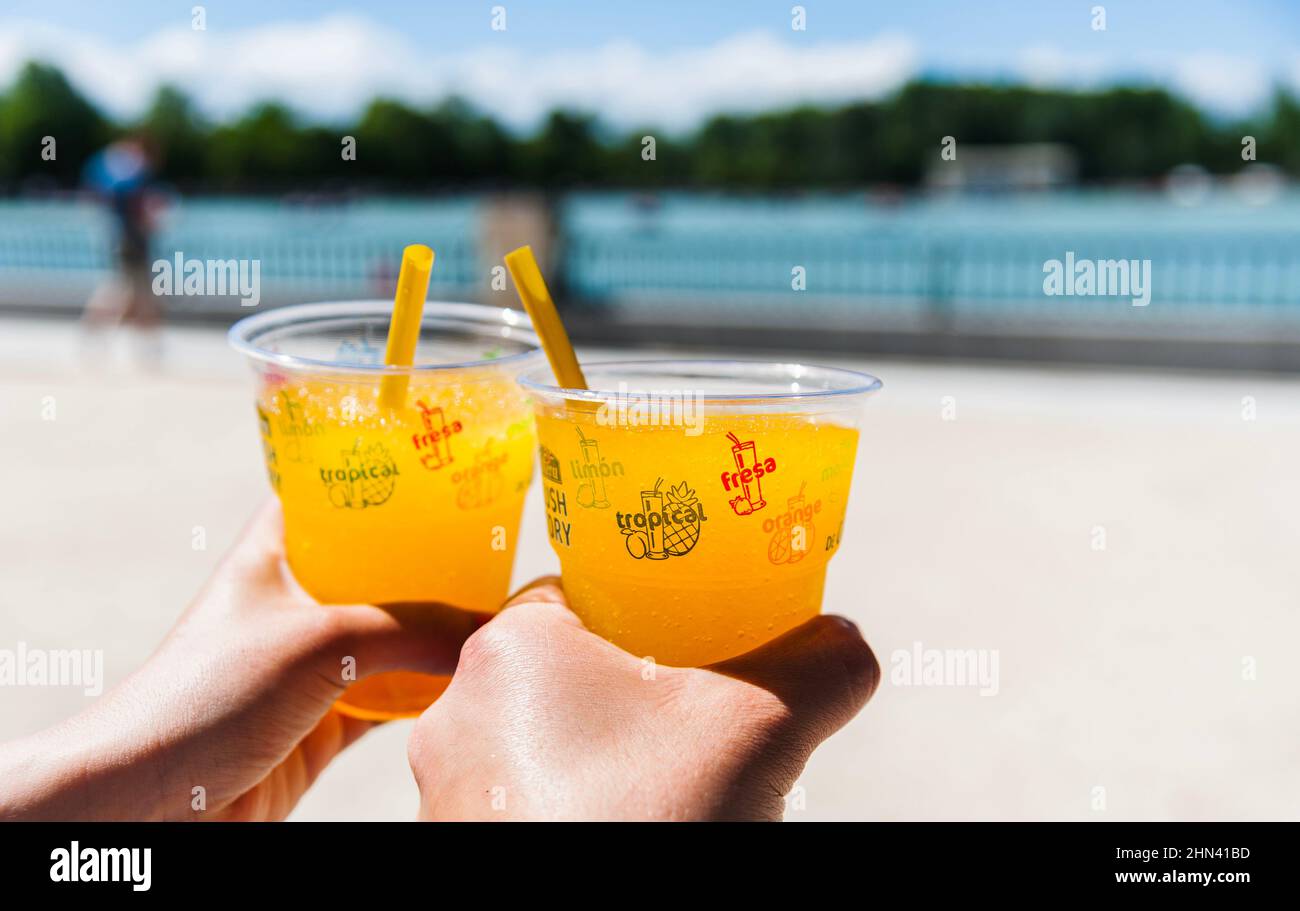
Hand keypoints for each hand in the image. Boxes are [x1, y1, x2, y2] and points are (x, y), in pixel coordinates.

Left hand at [0, 502, 483, 820]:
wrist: (152, 801)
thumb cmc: (204, 695)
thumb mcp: (319, 642)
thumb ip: (409, 632)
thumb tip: (488, 629)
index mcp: (272, 555)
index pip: (329, 495)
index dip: (379, 479)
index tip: (439, 472)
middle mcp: (291, 604)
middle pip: (373, 570)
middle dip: (428, 566)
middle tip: (489, 549)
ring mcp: (307, 666)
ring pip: (387, 639)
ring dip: (432, 636)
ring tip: (494, 614)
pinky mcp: (320, 724)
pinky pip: (387, 700)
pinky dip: (424, 695)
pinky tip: (465, 683)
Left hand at [408, 579, 878, 820]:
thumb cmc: (654, 825)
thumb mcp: (762, 726)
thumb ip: (818, 662)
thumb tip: (847, 642)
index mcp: (509, 651)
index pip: (576, 594)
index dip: (638, 613)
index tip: (683, 642)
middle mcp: (458, 716)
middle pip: (558, 673)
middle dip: (625, 694)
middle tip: (686, 721)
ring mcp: (450, 792)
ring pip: (535, 744)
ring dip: (595, 756)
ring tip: (665, 785)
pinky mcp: (461, 847)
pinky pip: (520, 805)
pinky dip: (572, 808)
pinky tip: (631, 827)